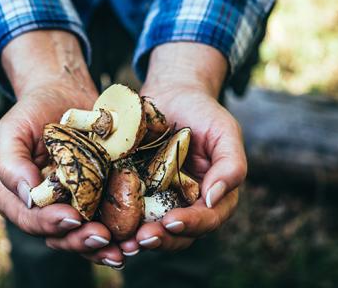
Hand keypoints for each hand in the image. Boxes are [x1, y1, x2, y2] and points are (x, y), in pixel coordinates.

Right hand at [0, 31, 123, 266]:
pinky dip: (118, 232)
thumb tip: (28, 196)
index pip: (30, 219)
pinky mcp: (96, 197)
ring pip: (84, 235)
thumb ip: (11, 163)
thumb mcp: (12, 130)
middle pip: (59, 236)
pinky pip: (105, 220)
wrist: (65, 96)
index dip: (49, 223)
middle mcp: (44, 207)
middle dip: (81, 240)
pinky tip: (134, 236)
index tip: (72, 217)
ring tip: (122, 248)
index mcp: (17, 198)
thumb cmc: (33, 111)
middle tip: (103, 238)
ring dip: (102, 247)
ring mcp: (72, 204)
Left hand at [120, 43, 246, 253]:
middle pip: (178, 234)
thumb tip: (214, 198)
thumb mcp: (224, 132)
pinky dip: (119, 223)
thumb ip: (231, 164)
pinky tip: (106, 226)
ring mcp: (159, 200)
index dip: (192, 224)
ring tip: (123, 242)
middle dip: (161, 239)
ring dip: (138, 239)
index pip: (207, 219)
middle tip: (142, 239)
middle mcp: (186, 204)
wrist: (171, 94)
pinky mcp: (135, 191)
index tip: (172, 222)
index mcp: (211, 195)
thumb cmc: (202, 112)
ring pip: (152, 229)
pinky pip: (127, 212)